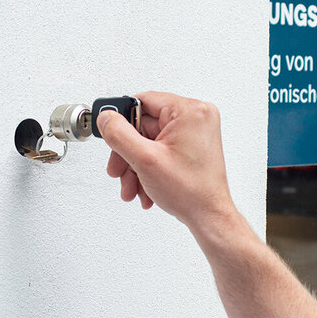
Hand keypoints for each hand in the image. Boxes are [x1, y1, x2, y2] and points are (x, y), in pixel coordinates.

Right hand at [97, 91, 235, 229]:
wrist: (209, 216)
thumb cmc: (192, 191)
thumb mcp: (144, 159)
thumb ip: (119, 134)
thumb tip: (107, 118)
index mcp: (190, 111)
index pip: (144, 101)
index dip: (123, 121)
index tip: (111, 135)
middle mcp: (197, 117)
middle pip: (145, 125)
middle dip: (129, 153)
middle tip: (120, 170)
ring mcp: (197, 132)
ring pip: (151, 141)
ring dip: (136, 165)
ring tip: (133, 186)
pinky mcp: (194, 146)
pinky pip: (162, 149)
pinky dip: (150, 167)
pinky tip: (145, 187)